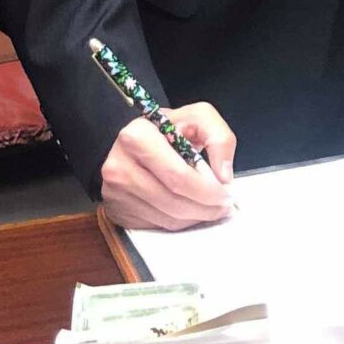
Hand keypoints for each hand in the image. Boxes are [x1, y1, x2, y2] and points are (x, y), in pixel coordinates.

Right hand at [100, 103, 236, 231]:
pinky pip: (158, 226)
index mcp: (138, 138)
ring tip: (212, 209)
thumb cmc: (166, 129)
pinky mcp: (116, 212)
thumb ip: (219, 138)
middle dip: (206, 208)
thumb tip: (224, 176)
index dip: (208, 190)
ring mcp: (116, 193)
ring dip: (196, 218)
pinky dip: (180, 223)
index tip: (227, 193)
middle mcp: (120, 167)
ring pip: (168, 219)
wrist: (131, 142)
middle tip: (225, 206)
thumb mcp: (196, 118)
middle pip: (174, 201)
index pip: (179, 176)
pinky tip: (190, 211)